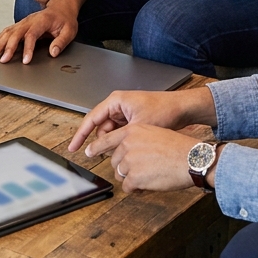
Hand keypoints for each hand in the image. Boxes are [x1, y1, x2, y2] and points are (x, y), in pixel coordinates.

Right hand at [0, 0, 79, 63]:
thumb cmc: (65, 20)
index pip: (32, 35)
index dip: (28, 48)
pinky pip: (8, 30)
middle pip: (16, 33)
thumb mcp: (69, 31)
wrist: (60, 7)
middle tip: (3, 60)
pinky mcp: (21, 24)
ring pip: (9, 31)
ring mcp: (24, 21)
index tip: (26, 61)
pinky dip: (0, 38)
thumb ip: (61, 42)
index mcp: (42, 21)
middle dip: (8, 47)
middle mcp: (30, 20)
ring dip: (0, 43)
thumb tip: (53, 53)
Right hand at [68, 87, 216, 153]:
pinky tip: (127, 151)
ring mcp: (125, 112)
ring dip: (113, 144)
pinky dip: (121, 142)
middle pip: (101, 128)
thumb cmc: (164, 110)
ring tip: (122, 153)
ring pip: (111, 132)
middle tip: (102, 156)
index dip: (80, 135)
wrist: (183, 109)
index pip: (91, 119)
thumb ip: (117, 138)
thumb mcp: (137, 127)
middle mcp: (118, 105)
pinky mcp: (132, 119)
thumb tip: (102, 149)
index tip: (73, 147)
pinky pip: (120, 133)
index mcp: (115, 101)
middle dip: (102, 142)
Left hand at [85, 123, 202, 192]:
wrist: (191, 159)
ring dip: (132, 178)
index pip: (106, 140)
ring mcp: (129, 161)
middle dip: (126, 168)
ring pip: (120, 175)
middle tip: (143, 169)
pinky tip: (148, 184)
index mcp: (131, 131)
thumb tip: (125, 151)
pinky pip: (127, 187)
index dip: (95, 147)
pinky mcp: (134, 177)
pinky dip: (136, 189)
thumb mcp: (154, 133)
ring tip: (149, 175)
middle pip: (115, 161)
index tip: (87, 152)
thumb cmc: (178, 147)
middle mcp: (127, 144)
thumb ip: (137, 140)